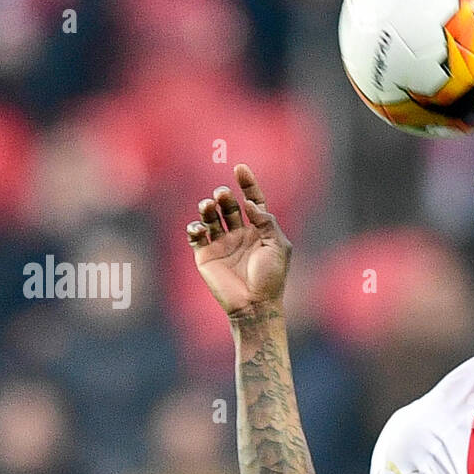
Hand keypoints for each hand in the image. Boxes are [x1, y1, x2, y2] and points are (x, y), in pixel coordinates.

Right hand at [187, 163, 291, 317]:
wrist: (254, 305)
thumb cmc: (271, 278)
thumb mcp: (278, 247)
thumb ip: (267, 222)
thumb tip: (250, 204)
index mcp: (259, 231)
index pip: (252, 201)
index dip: (247, 183)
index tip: (240, 168)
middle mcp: (239, 234)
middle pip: (229, 206)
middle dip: (224, 196)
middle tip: (221, 194)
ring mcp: (222, 244)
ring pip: (210, 217)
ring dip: (207, 208)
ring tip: (208, 206)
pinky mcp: (205, 255)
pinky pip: (195, 235)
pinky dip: (194, 227)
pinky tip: (200, 228)